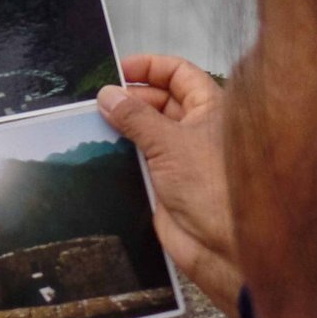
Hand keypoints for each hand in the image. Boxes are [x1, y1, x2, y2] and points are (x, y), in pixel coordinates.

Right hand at [98, 54, 242, 317]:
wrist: (225, 249)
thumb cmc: (212, 187)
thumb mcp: (169, 142)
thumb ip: (134, 116)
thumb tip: (106, 94)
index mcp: (211, 109)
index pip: (179, 74)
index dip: (150, 68)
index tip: (119, 70)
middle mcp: (197, 129)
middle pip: (160, 100)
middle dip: (130, 97)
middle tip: (99, 101)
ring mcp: (181, 157)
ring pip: (146, 130)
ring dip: (123, 126)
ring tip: (91, 122)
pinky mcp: (165, 183)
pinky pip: (139, 159)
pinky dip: (121, 152)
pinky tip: (98, 148)